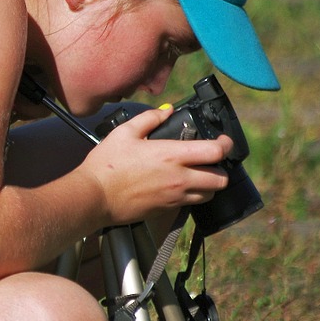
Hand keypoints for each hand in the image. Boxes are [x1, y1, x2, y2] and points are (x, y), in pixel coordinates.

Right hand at [79, 106, 232, 224]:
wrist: (94, 196)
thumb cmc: (107, 164)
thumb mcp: (125, 132)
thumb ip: (150, 118)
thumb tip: (167, 110)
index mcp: (172, 155)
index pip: (215, 152)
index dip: (225, 145)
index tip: (221, 141)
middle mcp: (179, 178)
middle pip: (221, 179)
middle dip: (220, 168)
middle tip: (210, 161)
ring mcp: (175, 197)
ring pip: (210, 194)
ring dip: (209, 185)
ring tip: (197, 175)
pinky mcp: (167, 210)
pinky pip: (191, 204)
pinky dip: (193, 195)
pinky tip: (180, 186)